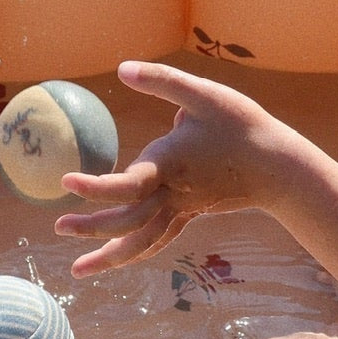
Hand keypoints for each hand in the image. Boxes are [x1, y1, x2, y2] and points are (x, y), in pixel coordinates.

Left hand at [55, 61, 304, 277]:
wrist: (279, 167)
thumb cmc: (243, 127)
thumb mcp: (203, 94)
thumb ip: (163, 82)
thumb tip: (123, 68)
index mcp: (169, 165)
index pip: (126, 186)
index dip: (95, 187)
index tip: (65, 181)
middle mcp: (172, 194)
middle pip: (126, 222)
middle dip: (91, 228)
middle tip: (58, 227)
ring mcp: (182, 208)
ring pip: (140, 242)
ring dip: (108, 257)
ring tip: (78, 270)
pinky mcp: (191, 212)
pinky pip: (157, 238)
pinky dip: (133, 250)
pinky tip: (118, 256)